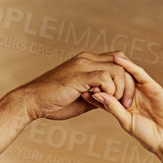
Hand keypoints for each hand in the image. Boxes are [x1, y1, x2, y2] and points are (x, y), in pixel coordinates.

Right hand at [17, 52, 134, 122]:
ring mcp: (83, 65)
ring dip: (121, 89)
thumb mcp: (81, 99)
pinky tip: (102, 101)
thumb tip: (111, 101)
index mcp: (87, 62)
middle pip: (121, 61)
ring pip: (117, 69)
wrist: (33, 101)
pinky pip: (105, 78)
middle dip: (128, 84)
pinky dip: (109, 91)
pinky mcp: (79, 75)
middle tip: (126, 103)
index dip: (125, 78)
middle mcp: (87, 59)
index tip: (125, 99)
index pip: (117, 60)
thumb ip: (97, 96)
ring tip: (115, 103)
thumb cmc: (54, 103)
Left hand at [86, 52, 162, 157]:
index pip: (106, 97)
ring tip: (100, 60)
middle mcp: (131, 96)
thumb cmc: (148, 136)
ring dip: (113, 67)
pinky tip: (117, 60)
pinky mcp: (151, 86)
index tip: (80, 88)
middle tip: (87, 70)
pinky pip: (138, 73)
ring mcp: (141, 90)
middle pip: (114, 83)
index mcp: (123, 108)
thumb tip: (98, 95)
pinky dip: (129, 66)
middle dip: (102, 77)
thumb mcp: (126, 122)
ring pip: (125, 75)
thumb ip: (113, 108)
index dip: (94, 93)